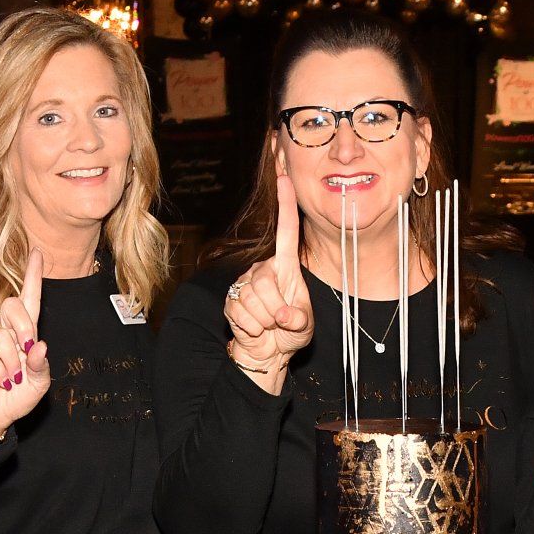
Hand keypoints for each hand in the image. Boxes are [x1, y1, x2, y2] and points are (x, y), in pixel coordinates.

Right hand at [0, 250, 51, 453]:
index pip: (30, 301)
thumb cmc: (17, 397)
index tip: (37, 253)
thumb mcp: (39, 384)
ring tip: (12, 380)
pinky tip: (2, 381)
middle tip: (27, 350)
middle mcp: (4, 331)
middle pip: (12, 306)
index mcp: (24, 334)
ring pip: (0, 335)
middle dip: (23, 326)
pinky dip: (0, 371)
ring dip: (12, 362)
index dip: (33, 277)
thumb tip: (39, 345)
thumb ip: (41, 365)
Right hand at [224, 170, 313, 373]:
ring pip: (252, 299)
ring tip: (268, 326)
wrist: (266, 354)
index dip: (286, 205)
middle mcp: (263, 270)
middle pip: (265, 283)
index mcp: (285, 267)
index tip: (285, 179)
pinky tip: (254, 330)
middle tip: (280, 323)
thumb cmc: (289, 334)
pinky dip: (250, 328)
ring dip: (263, 321)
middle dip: (275, 309)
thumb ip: (298, 319)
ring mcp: (244, 284)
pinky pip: (239, 312)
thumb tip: (283, 317)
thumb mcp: (303, 326)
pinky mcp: (230, 300)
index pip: (287, 232)